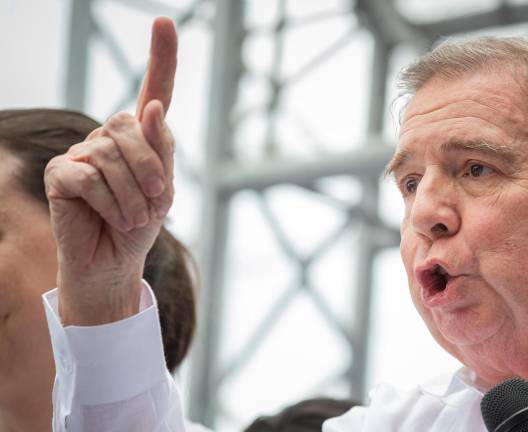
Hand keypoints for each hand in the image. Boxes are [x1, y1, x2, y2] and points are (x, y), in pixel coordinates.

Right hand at [44, 17, 176, 325]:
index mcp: (142, 137)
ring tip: (135, 217)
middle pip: (131, 124)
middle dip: (150, 166)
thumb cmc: (141, 224)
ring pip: (111, 154)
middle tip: (156, 200)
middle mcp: (110, 136)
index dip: (161, 58)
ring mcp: (81, 152)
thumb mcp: (163, 190)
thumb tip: (149, 109)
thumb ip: (160, 151)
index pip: (155, 90)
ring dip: (133, 193)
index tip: (167, 22)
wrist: (114, 261)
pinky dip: (110, 202)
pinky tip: (113, 217)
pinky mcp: (60, 172)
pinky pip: (88, 176)